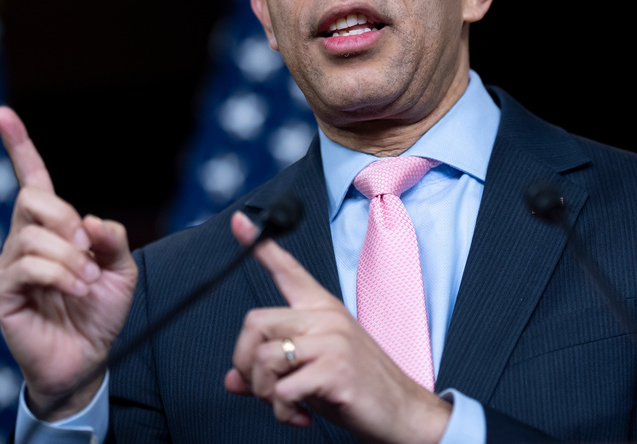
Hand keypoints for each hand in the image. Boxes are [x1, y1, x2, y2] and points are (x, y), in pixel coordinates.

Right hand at [0, 106, 137, 419]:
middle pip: (33, 199)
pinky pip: (25, 265)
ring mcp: (9, 265)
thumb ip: (112, 238)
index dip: (18, 146)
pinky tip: (75, 291)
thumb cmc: (99, 313)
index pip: (32, 180)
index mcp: (51, 229)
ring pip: (33, 236)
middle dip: (67, 220)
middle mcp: (23, 240)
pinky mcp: (1, 292)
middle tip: (89, 251)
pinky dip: (58, 274)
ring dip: (71, 259)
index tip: (2, 114)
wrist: (87, 359)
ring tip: (86, 283)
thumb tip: (89, 219)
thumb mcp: (121, 270)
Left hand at [223, 213, 451, 443]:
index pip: (288, 270)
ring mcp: (333, 341)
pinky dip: (282, 411)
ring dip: (264, 392)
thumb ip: (272, 370)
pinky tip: (300, 415)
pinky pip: (283, 390)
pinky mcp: (337, 370)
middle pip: (255, 322)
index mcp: (322, 309)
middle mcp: (326, 317)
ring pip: (264, 358)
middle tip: (264, 388)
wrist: (403, 411)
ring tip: (284, 405)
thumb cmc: (357, 388)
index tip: (240, 220)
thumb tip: (233, 380)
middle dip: (246, 363)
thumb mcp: (310, 371)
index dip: (259, 246)